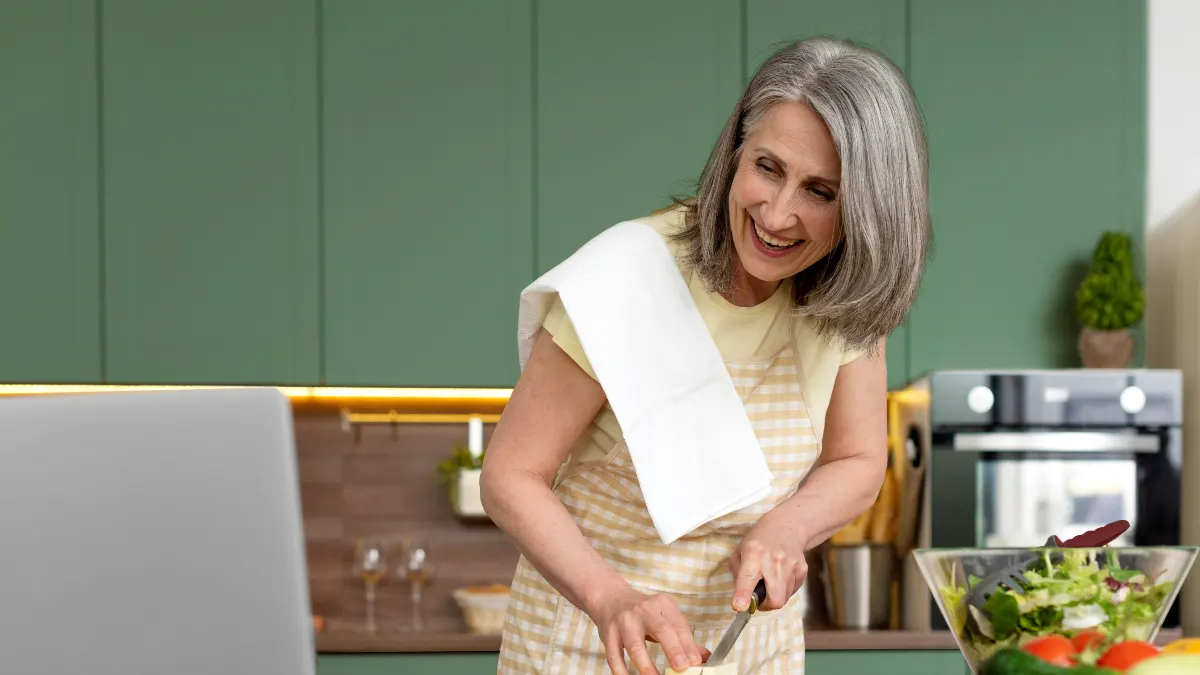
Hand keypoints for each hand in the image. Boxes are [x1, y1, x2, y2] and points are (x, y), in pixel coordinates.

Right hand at [588, 587, 708, 673]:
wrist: (611, 598)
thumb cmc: (643, 612)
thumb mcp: (664, 616)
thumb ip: (683, 636)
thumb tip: (705, 657)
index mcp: (662, 604)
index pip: (678, 625)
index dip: (688, 645)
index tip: (695, 662)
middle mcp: (643, 611)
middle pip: (660, 630)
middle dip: (672, 649)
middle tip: (681, 667)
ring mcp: (624, 622)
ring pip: (634, 645)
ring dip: (646, 665)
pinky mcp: (608, 634)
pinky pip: (614, 656)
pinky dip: (621, 671)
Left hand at [729, 512, 808, 611]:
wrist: (787, 527)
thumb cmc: (759, 541)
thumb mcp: (740, 552)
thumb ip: (738, 575)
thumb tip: (742, 600)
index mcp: (753, 554)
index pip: (747, 578)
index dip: (744, 595)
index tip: (739, 606)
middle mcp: (773, 560)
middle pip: (775, 598)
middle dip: (766, 605)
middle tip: (760, 597)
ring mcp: (791, 565)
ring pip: (784, 598)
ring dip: (775, 596)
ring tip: (770, 580)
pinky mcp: (802, 570)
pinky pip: (792, 591)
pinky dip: (785, 589)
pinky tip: (781, 575)